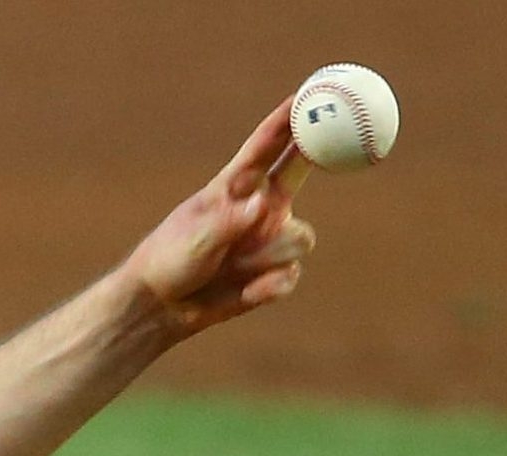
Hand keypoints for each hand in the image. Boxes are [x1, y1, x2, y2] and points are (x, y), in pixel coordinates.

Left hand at [120, 100, 317, 339]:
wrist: (160, 308)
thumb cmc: (169, 262)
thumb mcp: (195, 239)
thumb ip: (229, 221)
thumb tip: (262, 203)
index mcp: (233, 189)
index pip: (264, 148)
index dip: (286, 121)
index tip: (305, 96)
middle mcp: (259, 208)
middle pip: (300, 171)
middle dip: (319, 149)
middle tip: (346, 128)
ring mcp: (268, 239)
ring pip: (301, 239)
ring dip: (271, 255)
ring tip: (233, 268)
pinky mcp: (274, 273)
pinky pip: (291, 276)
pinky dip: (269, 286)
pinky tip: (244, 292)